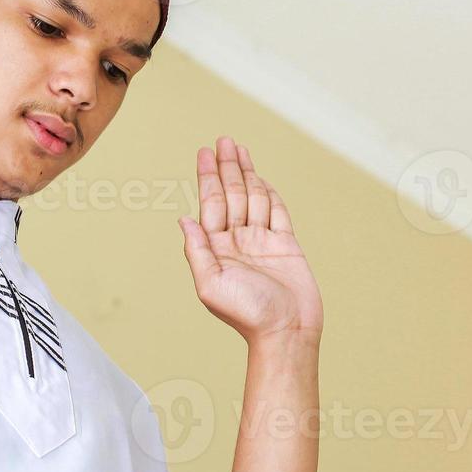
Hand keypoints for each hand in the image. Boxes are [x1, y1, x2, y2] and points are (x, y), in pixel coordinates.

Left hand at [178, 137, 323, 344]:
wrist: (287, 331)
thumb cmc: (248, 315)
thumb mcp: (211, 285)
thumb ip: (198, 251)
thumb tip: (183, 220)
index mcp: (218, 248)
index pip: (211, 204)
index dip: (207, 177)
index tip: (205, 153)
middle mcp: (238, 241)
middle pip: (232, 194)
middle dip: (227, 167)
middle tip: (223, 140)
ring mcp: (262, 241)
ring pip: (254, 198)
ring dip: (246, 173)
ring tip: (239, 149)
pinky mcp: (286, 245)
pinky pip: (276, 212)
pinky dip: (269, 193)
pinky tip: (261, 178)